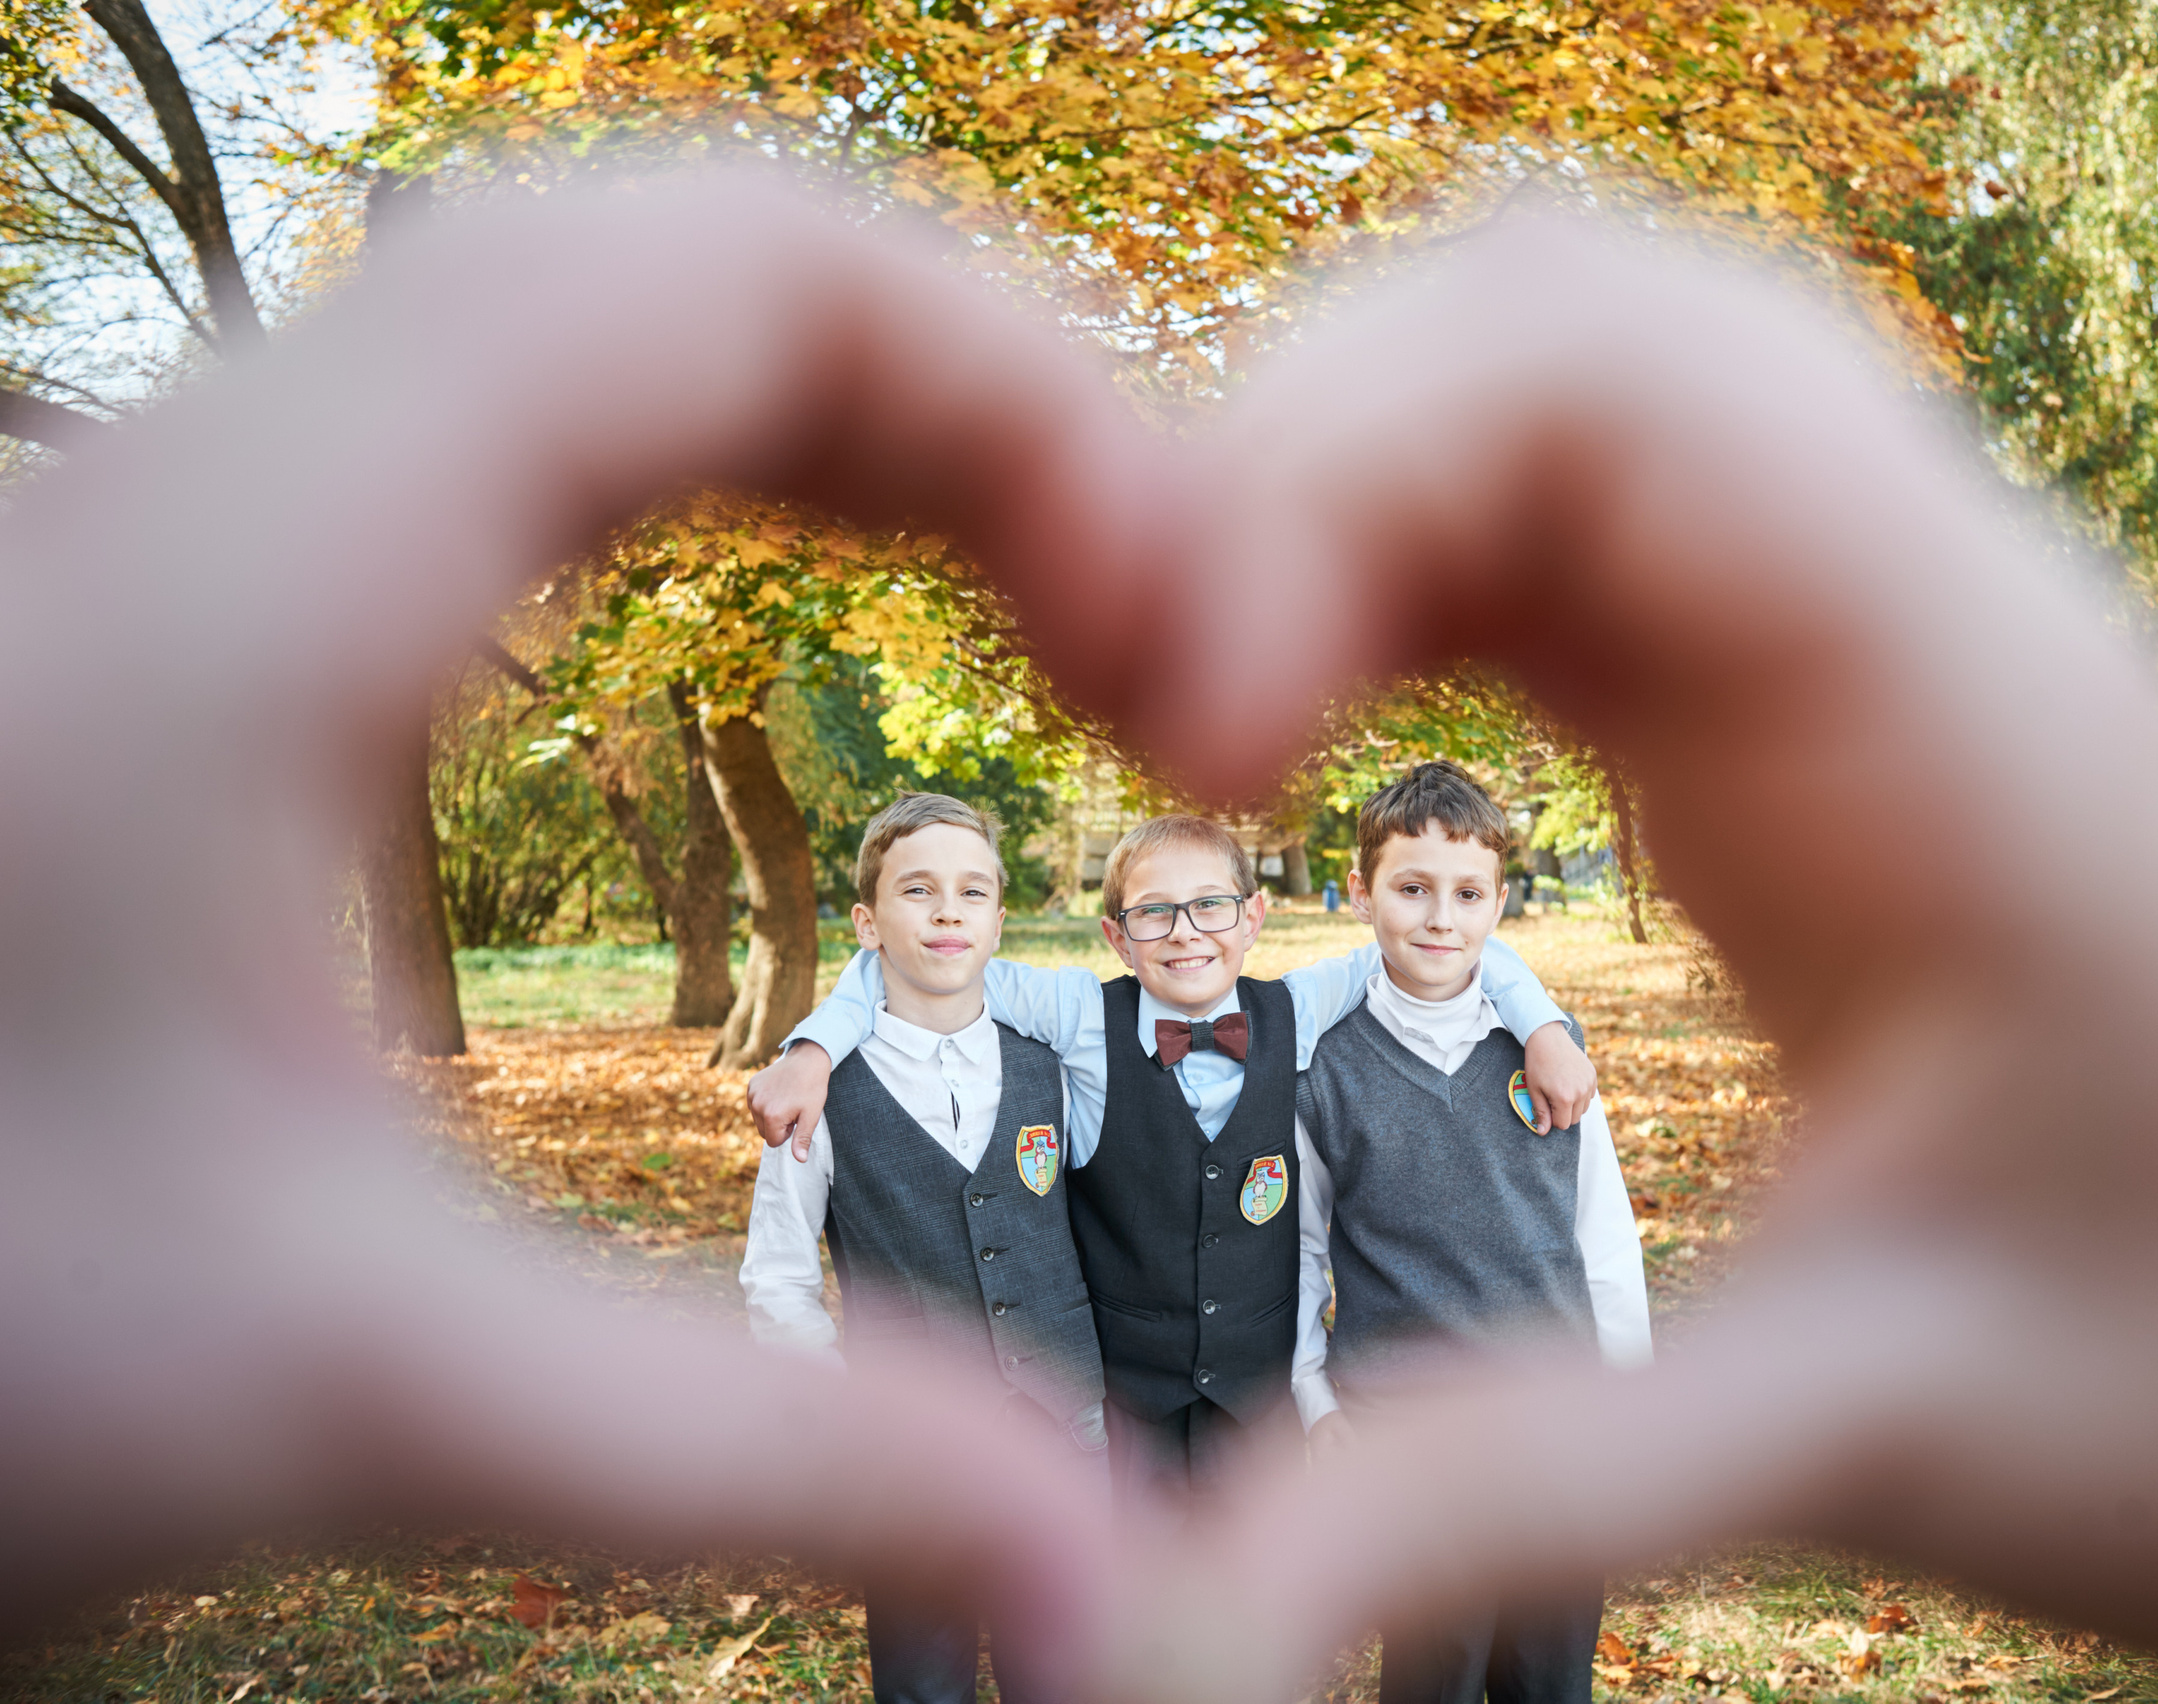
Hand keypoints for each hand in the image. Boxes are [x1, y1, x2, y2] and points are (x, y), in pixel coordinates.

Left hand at [0, 171, 1150, 1634]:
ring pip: (588, 313)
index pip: (721, 275)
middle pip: (678, 250)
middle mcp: (217, 482)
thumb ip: (765, 1456)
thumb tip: (1121, 1576)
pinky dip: (719, 461)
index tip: (1174, 613)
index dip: (1013, 383)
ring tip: (1039, 587)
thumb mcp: (338, 1397)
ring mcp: (190, 527)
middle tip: (1146, 611)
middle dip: (969, 386)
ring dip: (849, 410)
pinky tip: (798, 598)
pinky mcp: (176, 614)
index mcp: (263, 575)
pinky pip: (505, 423)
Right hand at [749, 1040, 833, 1157]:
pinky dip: (765, 1102)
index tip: (797, 1118)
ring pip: (758, 1119)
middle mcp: (757, 1105)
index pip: (773, 1141)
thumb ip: (802, 1139)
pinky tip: (779, 1091)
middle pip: (764, 1132)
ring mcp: (752, 1094)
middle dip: (778, 1125)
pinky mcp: (751, 1085)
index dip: (788, 1133)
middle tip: (793, 1109)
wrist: (808, 1059)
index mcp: (771, 1115)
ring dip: (771, 1115)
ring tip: (787, 1099)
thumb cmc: (812, 1088)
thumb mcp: (811, 1116)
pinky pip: (755, 1105)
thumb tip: (800, 1160)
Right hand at [1058, 221, 2157, 1702]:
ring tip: (1213, 706)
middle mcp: (1928, 600)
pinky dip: (1413, 534)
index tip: (1188, 744)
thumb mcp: (1857, 1441)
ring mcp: (1881, 613)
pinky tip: (1324, 698)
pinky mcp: (1825, 673)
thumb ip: (1504, 1492)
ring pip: (1569, 362)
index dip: (1336, 474)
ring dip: (1353, 469)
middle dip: (1299, 448)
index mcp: (1962, 724)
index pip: (1616, 386)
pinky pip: (1588, 489)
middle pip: (1563, 308)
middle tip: (1154, 722)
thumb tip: (1155, 1624)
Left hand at [1517, 1020, 1594, 1133]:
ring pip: (1583, 1108)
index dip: (1552, 1119)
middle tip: (1551, 1096)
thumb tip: (1543, 1132)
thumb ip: (1541, 1113)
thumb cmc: (1537, 1064)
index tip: (1545, 1105)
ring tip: (1560, 1088)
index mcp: (1564, 1098)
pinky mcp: (1593, 1075)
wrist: (1548, 1037)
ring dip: (1573, 1105)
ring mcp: (1589, 1083)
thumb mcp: (1534, 1090)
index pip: (1563, 1124)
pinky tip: (1569, 1081)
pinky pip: (1589, 1095)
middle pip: (1575, 1119)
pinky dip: (1580, 1094)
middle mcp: (1580, 1092)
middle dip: (1563, 1113)